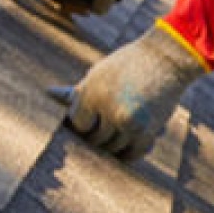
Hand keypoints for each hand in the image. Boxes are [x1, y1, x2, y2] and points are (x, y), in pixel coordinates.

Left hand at [67, 26, 210, 161]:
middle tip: (101, 131)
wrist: (166, 58)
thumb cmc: (127, 64)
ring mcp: (129, 123)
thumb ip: (75, 91)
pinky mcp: (148, 132)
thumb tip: (48, 93)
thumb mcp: (98, 74)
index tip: (86, 122)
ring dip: (113, 144)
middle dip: (96, 136)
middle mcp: (108, 109)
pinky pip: (132, 154)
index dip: (81, 125)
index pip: (76, 125)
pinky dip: (128, 152)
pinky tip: (126, 143)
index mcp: (92, 93)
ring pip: (112, 149)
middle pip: (93, 140)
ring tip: (116, 133)